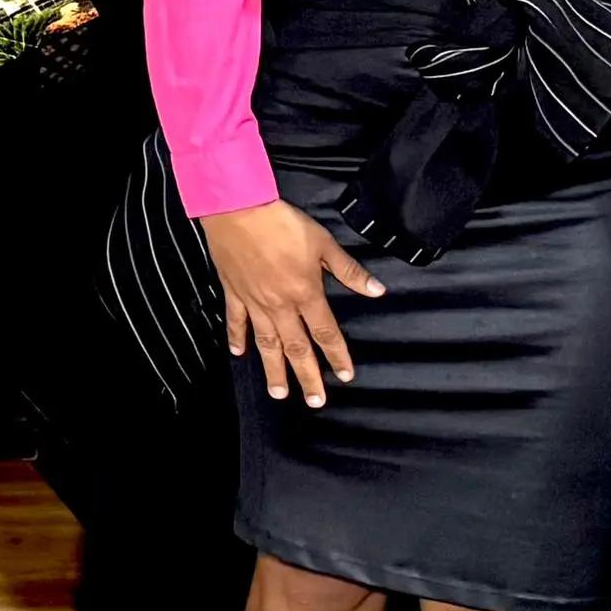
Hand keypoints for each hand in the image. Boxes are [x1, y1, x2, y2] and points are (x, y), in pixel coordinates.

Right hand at [202, 198, 387, 405]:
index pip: (326, 332)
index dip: (337, 356)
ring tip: (279, 393)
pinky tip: (238, 354)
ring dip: (273, 369)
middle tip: (315, 401)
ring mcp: (254, 301)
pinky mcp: (234, 292)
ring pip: (266, 343)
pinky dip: (237, 338)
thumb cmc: (282, 222)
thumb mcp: (323, 243)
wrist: (237, 209)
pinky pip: (236, 321)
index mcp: (305, 293)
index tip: (345, 376)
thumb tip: (377, 290)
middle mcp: (280, 305)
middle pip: (296, 348)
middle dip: (307, 376)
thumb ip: (349, 271)